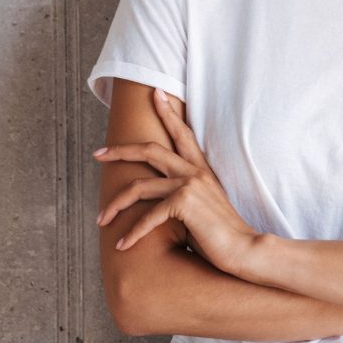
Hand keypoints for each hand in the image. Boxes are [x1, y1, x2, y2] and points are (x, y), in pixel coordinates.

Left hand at [93, 87, 260, 276]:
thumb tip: (161, 200)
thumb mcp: (203, 205)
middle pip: (150, 149)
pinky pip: (148, 216)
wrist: (244, 248)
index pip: (182, 133)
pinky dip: (133, 233)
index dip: (167, 112)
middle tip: (98, 154)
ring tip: (102, 219)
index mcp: (200, 169)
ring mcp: (189, 184)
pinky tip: (123, 245)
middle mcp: (194, 171)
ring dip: (116, 204)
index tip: (154, 93)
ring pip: (139, 186)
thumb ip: (185, 195)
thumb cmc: (223, 233)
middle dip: (120, 150)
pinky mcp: (185, 202)